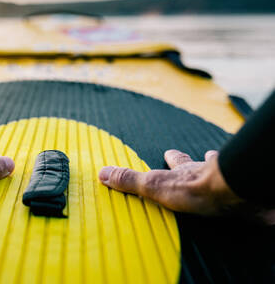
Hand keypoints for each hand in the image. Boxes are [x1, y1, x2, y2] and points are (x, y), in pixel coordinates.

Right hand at [99, 149, 242, 214]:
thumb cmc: (194, 189)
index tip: (168, 151)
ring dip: (219, 170)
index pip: (175, 161)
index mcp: (183, 172)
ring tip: (220, 168)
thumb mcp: (154, 186)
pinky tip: (246, 198)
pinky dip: (244, 193)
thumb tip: (102, 173)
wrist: (233, 194)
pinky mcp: (243, 196)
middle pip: (200, 163)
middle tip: (200, 156)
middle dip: (197, 160)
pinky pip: (243, 192)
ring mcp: (226, 181)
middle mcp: (205, 172)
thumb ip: (130, 180)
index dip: (171, 157)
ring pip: (221, 172)